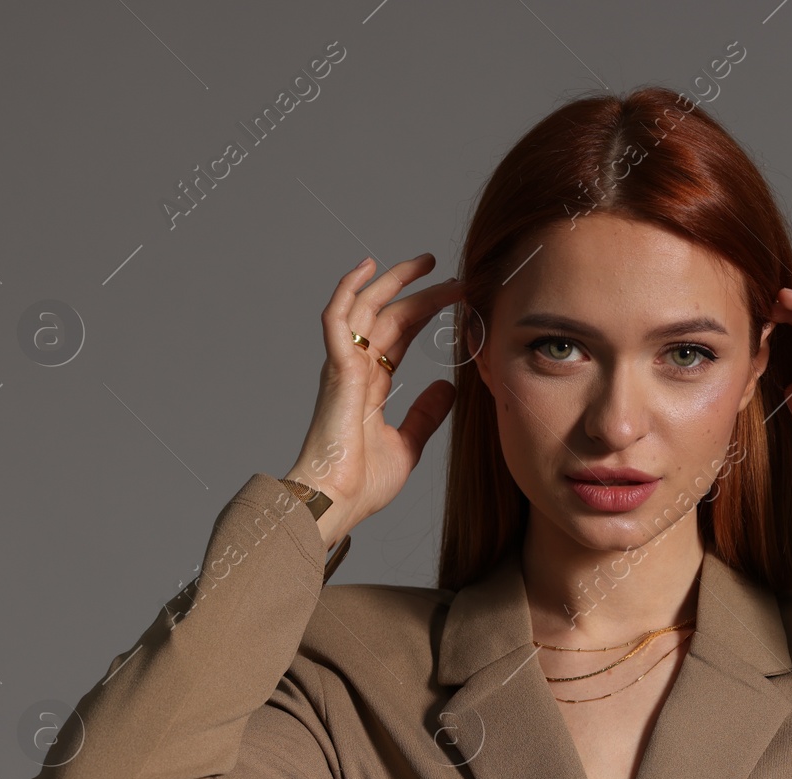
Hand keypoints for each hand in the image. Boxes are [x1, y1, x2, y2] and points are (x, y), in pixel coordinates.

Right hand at [285, 253, 462, 547]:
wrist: (337, 502)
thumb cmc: (362, 483)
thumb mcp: (409, 444)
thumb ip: (426, 414)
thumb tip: (448, 388)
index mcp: (370, 384)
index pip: (400, 334)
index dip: (425, 311)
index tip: (456, 296)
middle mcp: (355, 369)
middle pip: (389, 315)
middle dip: (420, 291)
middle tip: (452, 274)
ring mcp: (343, 367)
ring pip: (367, 308)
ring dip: (394, 281)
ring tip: (426, 263)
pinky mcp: (336, 371)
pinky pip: (337, 319)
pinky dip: (348, 289)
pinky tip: (367, 267)